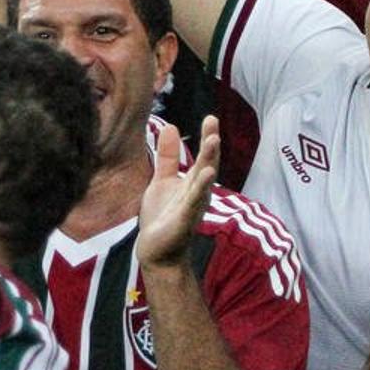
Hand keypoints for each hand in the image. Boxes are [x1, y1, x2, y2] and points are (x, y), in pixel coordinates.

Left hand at [136, 117, 216, 268]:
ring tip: (213, 141)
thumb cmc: (162, 216)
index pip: (204, 157)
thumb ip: (168, 157)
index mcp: (193, 183)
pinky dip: (199, 189)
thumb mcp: (162, 181)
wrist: (156, 251)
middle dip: (211, 146)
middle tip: (213, 125)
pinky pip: (192, 203)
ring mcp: (192, 207)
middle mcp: (197, 193)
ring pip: (203, 182)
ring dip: (209, 162)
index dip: (208, 137)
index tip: (211, 117)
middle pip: (208, 165)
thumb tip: (171, 126)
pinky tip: (205, 176)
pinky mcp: (183, 221)